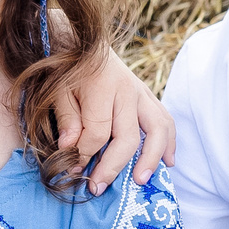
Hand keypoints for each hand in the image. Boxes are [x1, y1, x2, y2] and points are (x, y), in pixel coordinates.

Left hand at [56, 47, 175, 191]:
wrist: (84, 41)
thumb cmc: (68, 68)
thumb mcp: (57, 90)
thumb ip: (66, 118)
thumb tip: (70, 148)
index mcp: (102, 86)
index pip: (98, 132)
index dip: (85, 154)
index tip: (73, 168)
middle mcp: (127, 90)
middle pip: (129, 136)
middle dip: (114, 166)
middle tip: (99, 187)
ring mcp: (142, 93)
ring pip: (158, 129)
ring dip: (152, 158)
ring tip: (141, 180)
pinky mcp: (148, 96)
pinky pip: (166, 120)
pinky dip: (170, 142)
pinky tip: (169, 162)